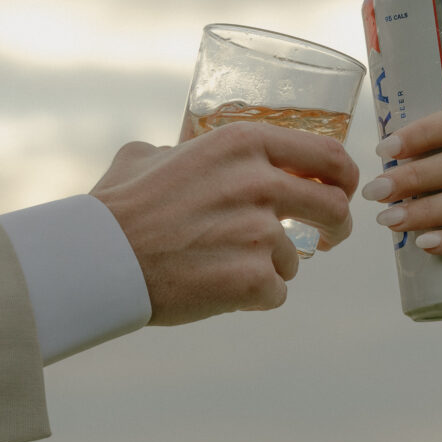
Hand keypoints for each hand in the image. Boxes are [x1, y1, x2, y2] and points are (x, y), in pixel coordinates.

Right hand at [92, 122, 358, 324]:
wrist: (98, 260)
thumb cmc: (117, 209)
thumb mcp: (148, 156)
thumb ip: (182, 150)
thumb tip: (183, 151)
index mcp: (242, 144)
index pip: (327, 155)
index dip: (343, 177)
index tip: (343, 191)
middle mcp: (258, 183)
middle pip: (334, 207)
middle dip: (338, 226)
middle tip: (328, 238)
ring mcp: (259, 233)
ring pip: (295, 258)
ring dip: (270, 267)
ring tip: (224, 267)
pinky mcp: (252, 279)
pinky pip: (275, 293)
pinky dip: (254, 297)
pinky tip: (220, 291)